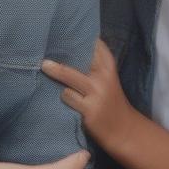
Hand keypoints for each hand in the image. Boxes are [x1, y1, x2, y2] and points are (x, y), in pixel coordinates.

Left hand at [41, 40, 135, 155]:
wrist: (125, 130)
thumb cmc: (111, 101)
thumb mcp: (107, 80)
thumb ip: (93, 67)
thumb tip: (64, 52)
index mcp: (108, 67)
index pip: (93, 46)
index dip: (77, 41)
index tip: (61, 38)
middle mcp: (103, 77)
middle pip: (75, 61)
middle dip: (57, 63)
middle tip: (43, 64)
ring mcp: (97, 94)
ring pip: (68, 79)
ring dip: (60, 83)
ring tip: (62, 88)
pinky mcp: (89, 109)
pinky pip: (67, 97)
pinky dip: (64, 98)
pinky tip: (68, 101)